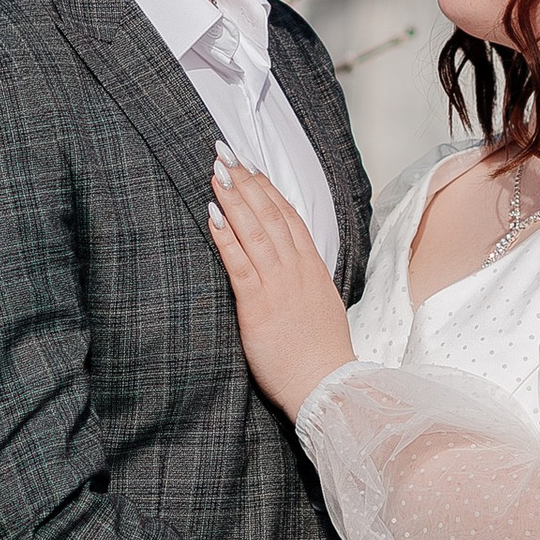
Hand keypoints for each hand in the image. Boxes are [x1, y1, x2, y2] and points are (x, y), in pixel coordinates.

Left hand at [207, 152, 356, 418]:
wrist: (327, 386)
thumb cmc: (321, 354)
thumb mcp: (320, 307)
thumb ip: (305, 283)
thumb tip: (293, 269)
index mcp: (312, 269)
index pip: (290, 217)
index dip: (268, 190)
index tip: (251, 168)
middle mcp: (296, 270)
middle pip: (270, 215)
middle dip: (246, 182)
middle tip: (225, 154)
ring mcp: (278, 286)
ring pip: (255, 231)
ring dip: (234, 199)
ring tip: (216, 173)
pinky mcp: (258, 306)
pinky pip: (239, 264)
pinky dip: (225, 237)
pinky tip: (212, 215)